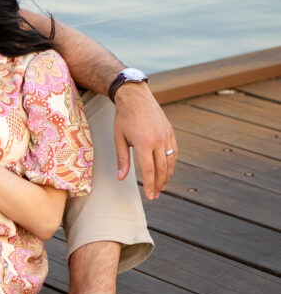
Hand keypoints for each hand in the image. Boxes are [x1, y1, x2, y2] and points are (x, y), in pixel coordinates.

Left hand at [113, 84, 176, 199]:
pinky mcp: (170, 132)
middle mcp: (158, 140)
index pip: (149, 170)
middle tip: (156, 195)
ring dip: (167, 176)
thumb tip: (121, 178)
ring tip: (161, 186)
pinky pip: (174, 152)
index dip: (150, 185)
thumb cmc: (124, 118)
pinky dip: (171, 163)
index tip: (151, 196)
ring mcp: (166, 136)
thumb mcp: (119, 139)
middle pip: (162, 169)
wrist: (135, 97)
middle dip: (159, 184)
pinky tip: (167, 170)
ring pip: (170, 162)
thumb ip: (122, 160)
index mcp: (144, 143)